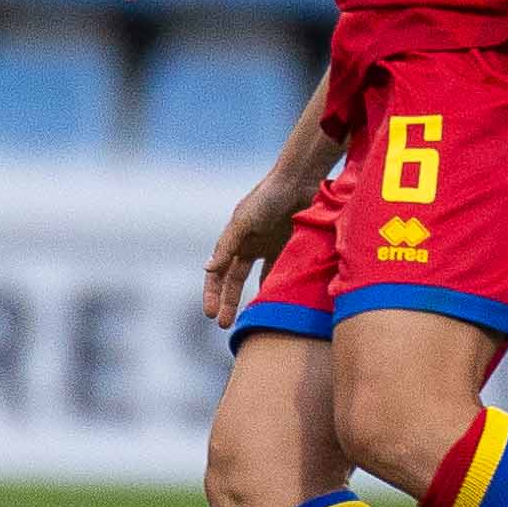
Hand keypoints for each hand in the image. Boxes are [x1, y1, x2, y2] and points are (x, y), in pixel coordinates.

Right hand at [201, 172, 316, 330]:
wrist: (300, 181)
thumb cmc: (268, 197)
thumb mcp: (244, 221)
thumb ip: (228, 246)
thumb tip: (207, 270)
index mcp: (234, 239)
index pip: (217, 273)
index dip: (212, 294)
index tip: (211, 315)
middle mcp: (249, 245)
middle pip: (233, 281)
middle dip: (227, 302)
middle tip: (223, 325)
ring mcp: (270, 247)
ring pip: (257, 280)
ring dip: (251, 299)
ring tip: (249, 320)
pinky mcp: (289, 247)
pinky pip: (280, 273)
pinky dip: (277, 287)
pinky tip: (277, 303)